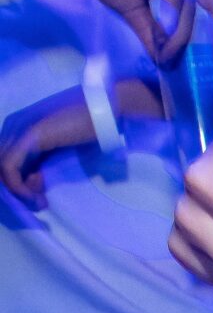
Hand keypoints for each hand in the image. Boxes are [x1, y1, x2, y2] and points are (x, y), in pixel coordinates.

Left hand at [0, 78, 163, 201]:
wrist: (102, 109)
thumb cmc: (88, 125)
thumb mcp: (57, 145)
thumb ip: (42, 158)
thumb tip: (33, 178)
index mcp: (17, 125)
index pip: (5, 160)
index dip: (18, 183)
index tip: (40, 195)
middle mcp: (11, 124)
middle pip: (0, 165)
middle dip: (16, 189)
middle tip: (39, 203)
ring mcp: (17, 129)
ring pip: (1, 169)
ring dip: (18, 193)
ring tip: (40, 203)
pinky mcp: (27, 136)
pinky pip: (9, 168)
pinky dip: (19, 188)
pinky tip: (35, 196)